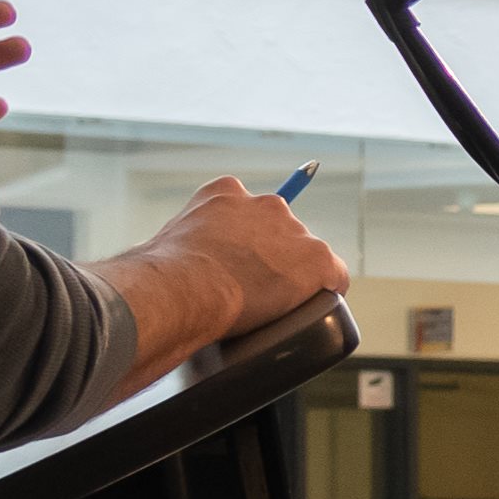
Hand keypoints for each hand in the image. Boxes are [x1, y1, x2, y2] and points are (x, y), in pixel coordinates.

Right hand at [106, 173, 344, 378]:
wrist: (184, 287)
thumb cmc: (162, 276)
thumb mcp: (166, 243)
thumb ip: (185, 243)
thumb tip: (174, 267)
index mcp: (225, 192)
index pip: (248, 212)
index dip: (245, 243)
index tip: (237, 263)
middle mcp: (265, 203)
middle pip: (281, 232)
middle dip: (271, 259)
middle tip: (250, 290)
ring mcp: (295, 230)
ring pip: (306, 256)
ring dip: (293, 278)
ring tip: (269, 305)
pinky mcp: (317, 259)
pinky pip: (335, 279)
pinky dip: (326, 293)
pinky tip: (310, 307)